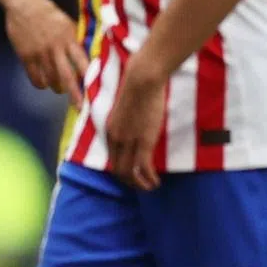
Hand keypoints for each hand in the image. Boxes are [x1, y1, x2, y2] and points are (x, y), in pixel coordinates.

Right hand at [5, 0, 87, 105]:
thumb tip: (89, 57)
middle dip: (75, 95)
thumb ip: (75, 40)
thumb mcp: (66, 23)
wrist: (23, 3)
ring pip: (51, 80)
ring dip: (57, 88)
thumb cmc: (48, 12)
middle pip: (67, 77)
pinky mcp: (26, 56)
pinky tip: (43, 82)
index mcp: (68, 38)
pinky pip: (35, 78)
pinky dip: (41, 84)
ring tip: (59, 88)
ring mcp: (39, 53)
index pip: (82, 62)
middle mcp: (55, 47)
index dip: (89, 78)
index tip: (96, 92)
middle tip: (81, 108)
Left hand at [106, 51, 166, 190]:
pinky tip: (156, 181)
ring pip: (129, 174)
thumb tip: (133, 129)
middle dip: (130, 182)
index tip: (133, 174)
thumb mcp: (124, 110)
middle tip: (142, 186)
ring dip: (140, 185)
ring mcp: (128, 141)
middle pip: (118, 170)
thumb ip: (125, 123)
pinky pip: (144, 169)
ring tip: (150, 187)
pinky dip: (149, 179)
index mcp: (110, 130)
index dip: (122, 171)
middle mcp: (116, 138)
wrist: (141, 80)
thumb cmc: (135, 89)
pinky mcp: (143, 141)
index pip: (111, 159)